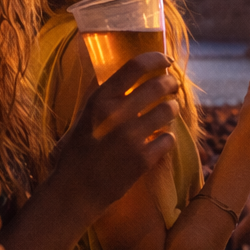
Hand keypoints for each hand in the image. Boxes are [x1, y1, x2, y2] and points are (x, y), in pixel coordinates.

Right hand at [51, 51, 179, 212]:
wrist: (76, 190)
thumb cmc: (79, 150)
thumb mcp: (84, 116)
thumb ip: (102, 93)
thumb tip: (121, 71)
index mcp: (100, 100)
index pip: (136, 66)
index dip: (156, 58)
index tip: (166, 60)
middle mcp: (117, 115)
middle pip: (159, 85)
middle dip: (171, 83)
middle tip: (173, 86)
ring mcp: (132, 137)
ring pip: (169, 110)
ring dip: (172, 108)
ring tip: (168, 111)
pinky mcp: (143, 159)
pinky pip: (169, 138)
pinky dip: (167, 137)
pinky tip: (160, 139)